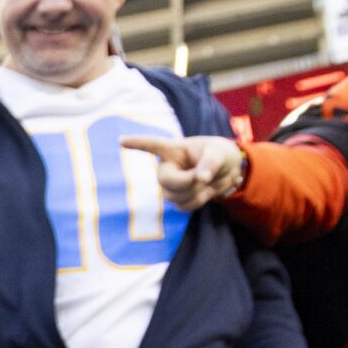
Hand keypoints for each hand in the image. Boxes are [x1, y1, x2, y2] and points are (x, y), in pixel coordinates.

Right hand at [120, 134, 244, 212]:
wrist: (226, 172)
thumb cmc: (220, 155)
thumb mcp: (220, 152)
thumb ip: (211, 162)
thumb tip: (201, 179)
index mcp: (174, 150)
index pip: (153, 145)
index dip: (137, 143)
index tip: (121, 140)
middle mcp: (166, 168)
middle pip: (167, 181)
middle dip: (188, 182)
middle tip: (205, 178)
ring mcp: (170, 185)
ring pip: (176, 196)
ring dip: (197, 193)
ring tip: (208, 183)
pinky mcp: (177, 198)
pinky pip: (183, 207)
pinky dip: (199, 202)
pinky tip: (205, 191)